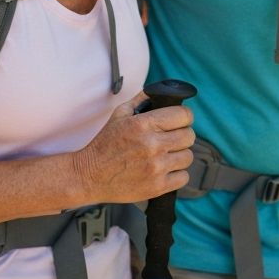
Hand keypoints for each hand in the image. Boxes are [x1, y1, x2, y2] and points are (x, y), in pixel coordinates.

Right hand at [73, 92, 194, 203]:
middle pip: (189, 136)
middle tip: (172, 138)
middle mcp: (152, 145)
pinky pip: (184, 177)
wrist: (90, 176)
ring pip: (188, 156)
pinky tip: (165, 170)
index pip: (183, 115)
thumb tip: (159, 91)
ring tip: (166, 154)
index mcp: (143, 124)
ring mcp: (156, 167)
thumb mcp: (119, 115)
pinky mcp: (157, 186)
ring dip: (179, 154)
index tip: (180, 120)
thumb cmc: (105, 145)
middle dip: (183, 134)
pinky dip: (177, 174)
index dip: (184, 116)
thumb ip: (141, 100)